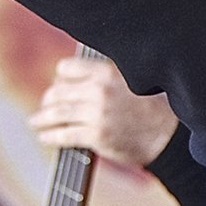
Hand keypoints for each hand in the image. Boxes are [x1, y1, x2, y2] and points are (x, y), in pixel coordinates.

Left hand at [31, 55, 176, 166]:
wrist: (169, 135)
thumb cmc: (150, 105)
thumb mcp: (130, 77)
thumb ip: (102, 74)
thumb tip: (70, 76)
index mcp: (107, 71)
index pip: (65, 68)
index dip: (61, 78)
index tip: (59, 85)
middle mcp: (99, 90)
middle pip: (57, 91)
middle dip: (48, 100)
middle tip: (44, 107)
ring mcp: (97, 114)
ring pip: (56, 113)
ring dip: (41, 118)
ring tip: (35, 122)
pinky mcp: (97, 136)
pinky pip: (64, 134)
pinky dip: (49, 136)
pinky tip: (44, 136)